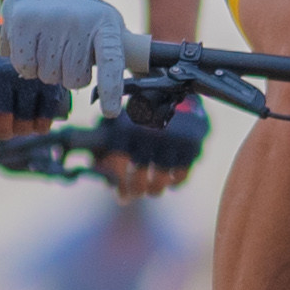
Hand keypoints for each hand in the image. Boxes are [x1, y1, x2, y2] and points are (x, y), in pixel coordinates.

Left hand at [0, 53, 70, 140]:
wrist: (26, 46)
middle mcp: (2, 76)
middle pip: (1, 125)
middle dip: (1, 131)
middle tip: (2, 126)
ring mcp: (28, 82)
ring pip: (23, 125)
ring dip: (21, 130)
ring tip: (18, 123)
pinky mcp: (50, 88)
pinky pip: (43, 121)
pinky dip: (39, 127)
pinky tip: (35, 121)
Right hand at [1, 0, 126, 114]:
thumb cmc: (83, 13)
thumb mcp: (107, 25)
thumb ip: (122, 53)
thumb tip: (144, 75)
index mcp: (105, 25)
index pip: (111, 60)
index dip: (110, 88)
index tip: (111, 111)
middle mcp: (78, 21)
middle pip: (73, 80)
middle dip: (68, 73)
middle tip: (66, 50)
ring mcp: (49, 20)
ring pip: (47, 75)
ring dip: (46, 68)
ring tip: (49, 43)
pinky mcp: (23, 21)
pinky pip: (24, 66)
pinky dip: (26, 63)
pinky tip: (31, 43)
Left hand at [93, 91, 208, 195]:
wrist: (181, 95)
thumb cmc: (143, 112)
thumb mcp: (120, 120)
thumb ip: (104, 141)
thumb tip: (95, 165)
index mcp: (129, 127)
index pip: (119, 163)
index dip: (119, 182)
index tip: (119, 192)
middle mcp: (151, 133)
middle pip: (139, 174)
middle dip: (135, 188)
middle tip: (133, 195)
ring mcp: (174, 140)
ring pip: (161, 178)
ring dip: (155, 189)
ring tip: (151, 190)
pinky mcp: (193, 146)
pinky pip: (182, 175)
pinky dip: (175, 182)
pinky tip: (170, 181)